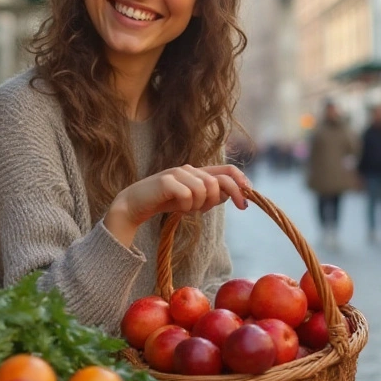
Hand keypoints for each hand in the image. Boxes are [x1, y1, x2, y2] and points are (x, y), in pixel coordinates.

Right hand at [105, 164, 250, 246]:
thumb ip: (210, 195)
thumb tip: (233, 194)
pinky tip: (178, 210)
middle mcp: (190, 169)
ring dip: (199, 205)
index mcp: (198, 172)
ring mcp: (177, 173)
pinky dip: (186, 207)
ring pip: (204, 190)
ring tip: (187, 209)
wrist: (134, 204)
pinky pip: (188, 195)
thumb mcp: (192, 200)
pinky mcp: (166, 181)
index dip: (241, 182)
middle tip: (208, 211)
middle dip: (221, 199)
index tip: (246, 200)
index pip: (228, 170)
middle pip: (219, 182)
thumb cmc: (165, 202)